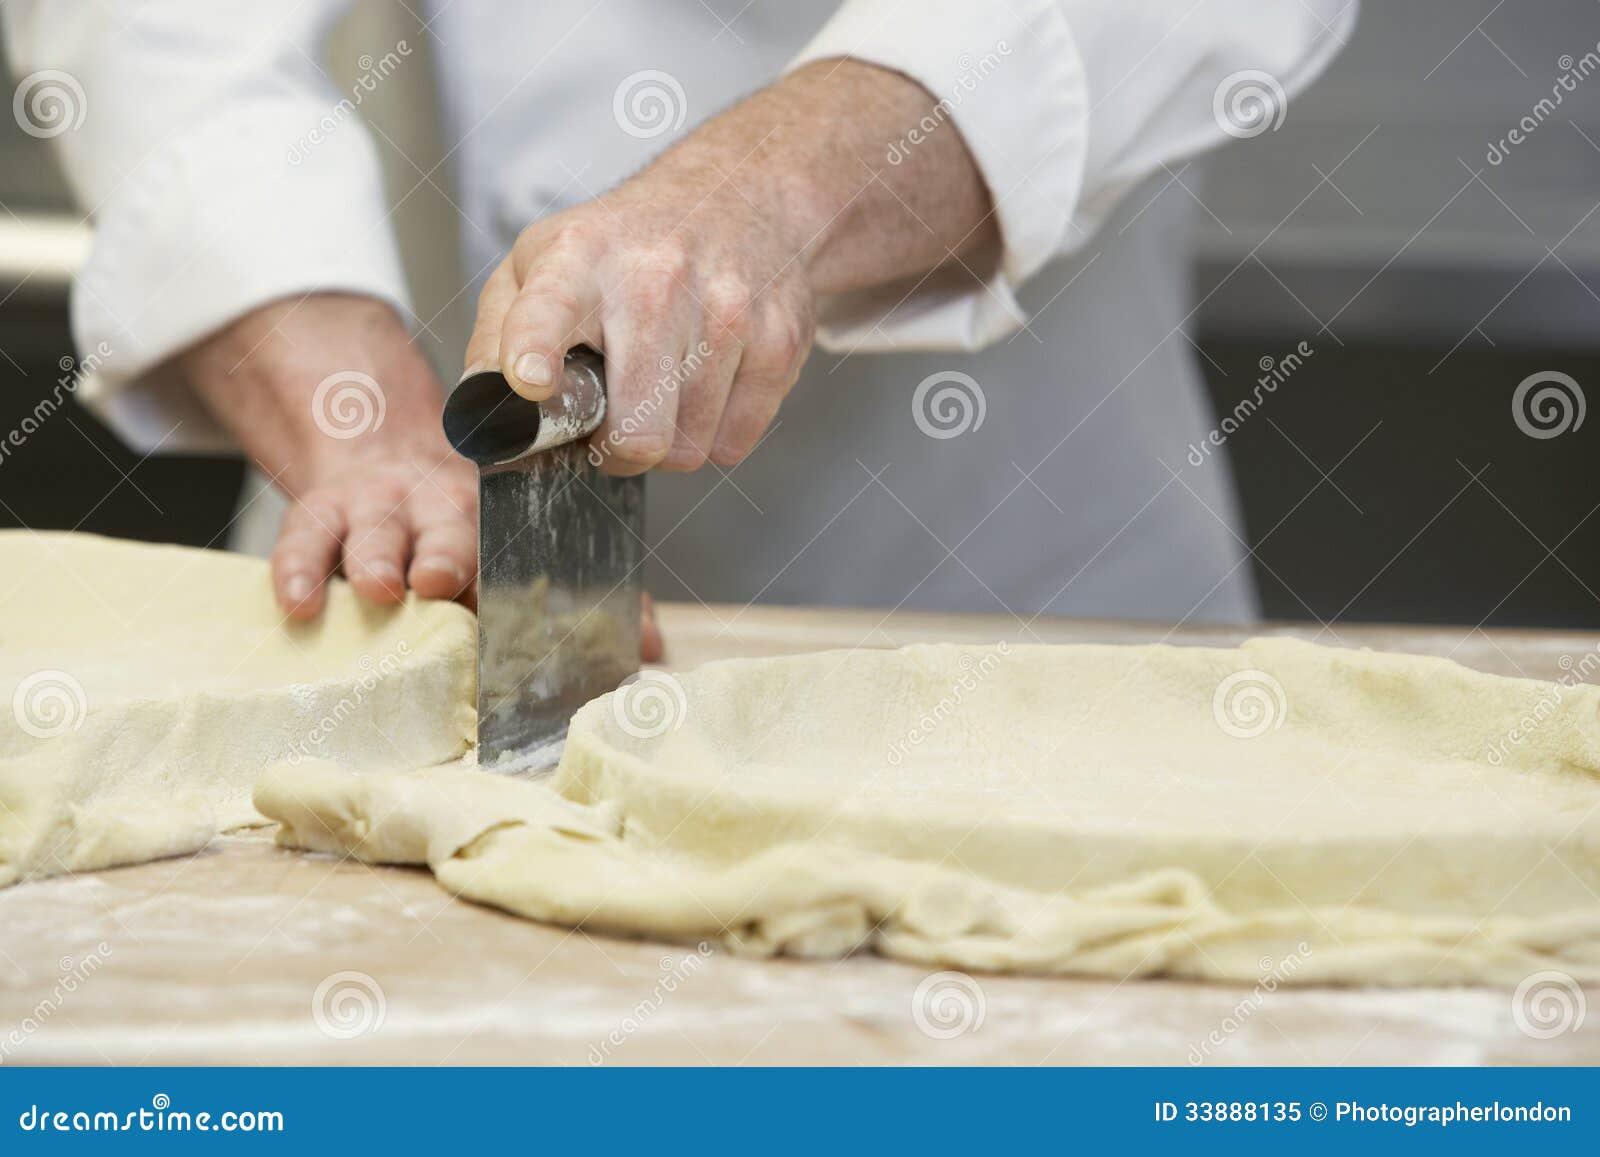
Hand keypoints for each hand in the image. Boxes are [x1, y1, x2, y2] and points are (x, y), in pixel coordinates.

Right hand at [179, 293, 668, 661]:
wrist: (379, 455)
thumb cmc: (462, 523)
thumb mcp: (514, 543)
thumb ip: (583, 596)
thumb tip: (654, 649)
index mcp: (497, 521)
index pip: (510, 546)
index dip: (513, 572)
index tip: (516, 600)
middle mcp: (439, 511)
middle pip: (444, 531)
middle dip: (445, 555)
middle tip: (441, 580)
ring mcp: (377, 511)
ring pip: (373, 532)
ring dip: (376, 558)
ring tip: (378, 587)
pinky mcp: (320, 513)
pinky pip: (303, 539)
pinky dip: (296, 570)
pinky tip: (299, 605)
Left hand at [462, 60, 995, 474]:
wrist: (737, 196)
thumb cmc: (625, 247)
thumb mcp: (540, 264)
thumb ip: (495, 340)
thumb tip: (481, 416)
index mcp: (577, 261)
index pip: (549, 310)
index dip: (534, 351)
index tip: (530, 380)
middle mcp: (655, 280)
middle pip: (637, 431)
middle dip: (617, 451)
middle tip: (612, 424)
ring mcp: (728, 310)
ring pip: (689, 450)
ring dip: (669, 440)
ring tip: (663, 388)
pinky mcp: (779, 339)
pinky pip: (735, 443)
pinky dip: (716, 433)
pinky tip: (706, 384)